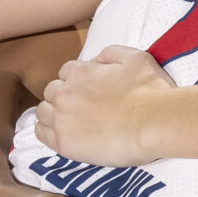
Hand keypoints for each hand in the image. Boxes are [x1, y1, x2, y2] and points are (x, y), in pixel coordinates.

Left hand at [36, 46, 172, 164]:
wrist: (156, 124)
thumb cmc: (151, 90)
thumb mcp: (136, 58)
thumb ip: (110, 53)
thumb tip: (96, 59)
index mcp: (79, 73)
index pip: (66, 72)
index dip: (78, 80)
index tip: (90, 90)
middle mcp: (65, 94)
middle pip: (52, 91)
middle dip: (64, 96)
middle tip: (83, 107)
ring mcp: (62, 119)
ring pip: (43, 112)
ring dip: (54, 113)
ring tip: (72, 122)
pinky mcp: (64, 143)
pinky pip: (41, 134)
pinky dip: (48, 131)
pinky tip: (63, 133)